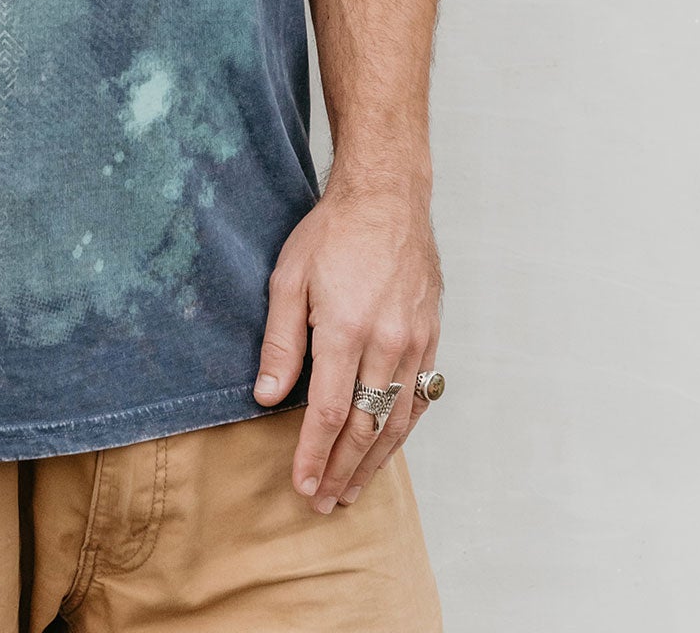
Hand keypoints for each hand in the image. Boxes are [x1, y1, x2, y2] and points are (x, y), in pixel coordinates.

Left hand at [251, 178, 441, 513]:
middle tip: (323, 503)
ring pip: (397, 419)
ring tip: (352, 490)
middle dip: (342, 470)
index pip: (330, 413)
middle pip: (366, 426)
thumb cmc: (331, 233)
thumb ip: (281, 342)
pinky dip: (402, 429)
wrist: (388, 197)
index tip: (300, 486)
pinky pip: (420, 396)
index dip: (314, 455)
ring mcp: (416, 342)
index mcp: (347, 329)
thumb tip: (267, 398)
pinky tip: (387, 447)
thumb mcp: (289, 278)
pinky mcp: (431, 337)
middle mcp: (388, 343)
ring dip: (374, 461)